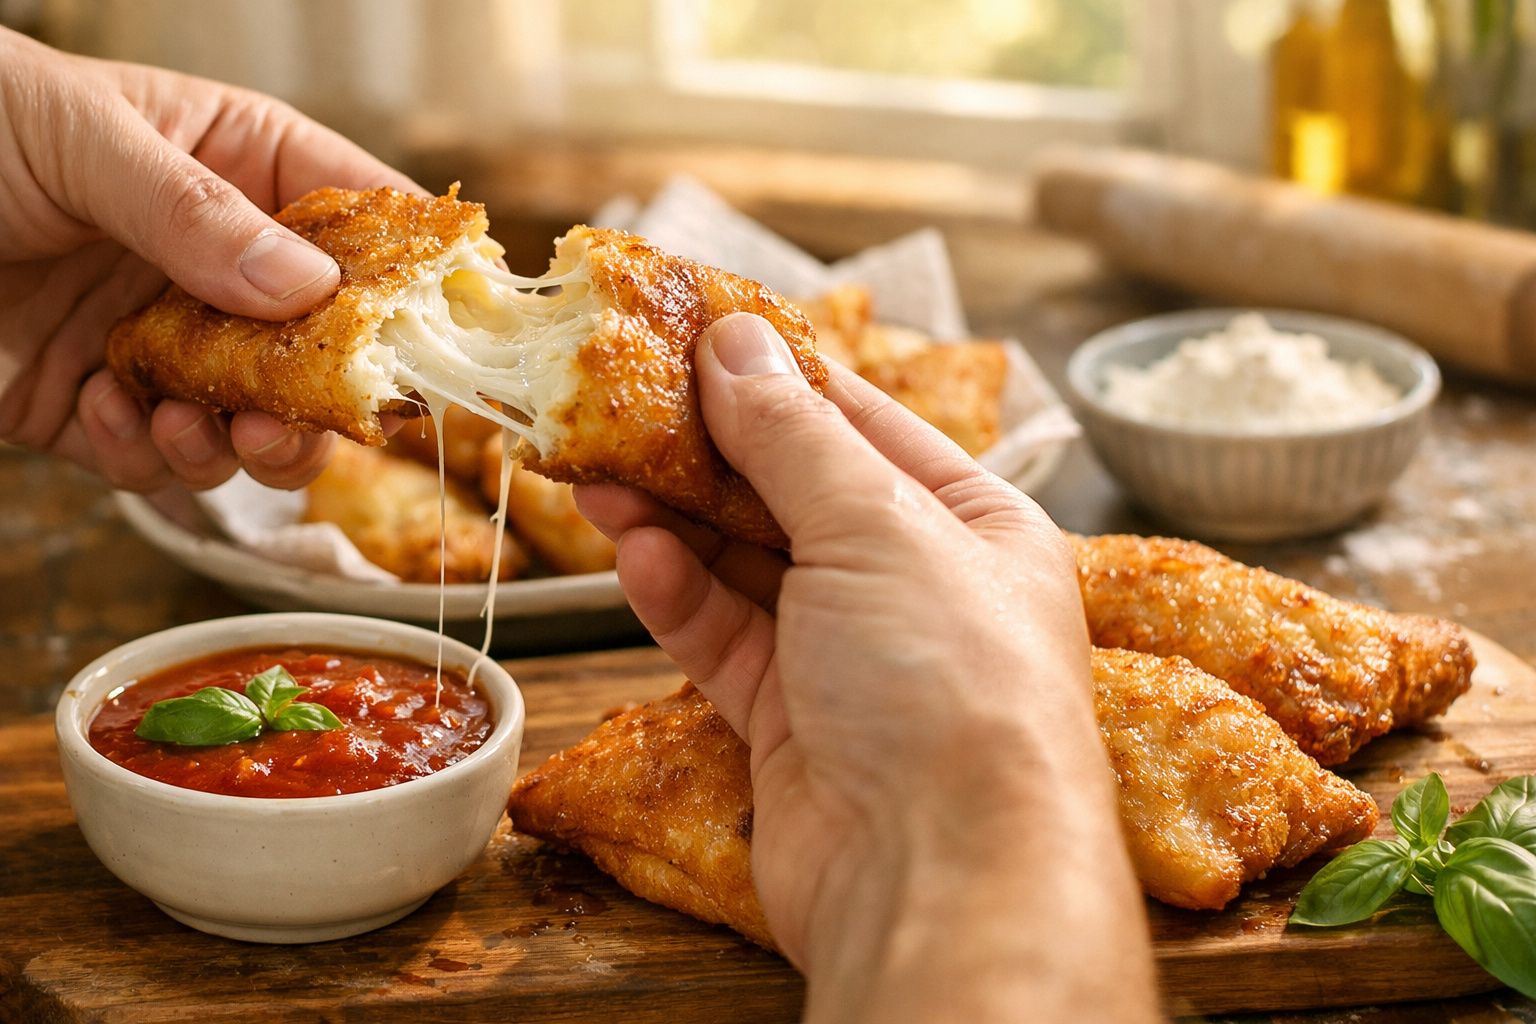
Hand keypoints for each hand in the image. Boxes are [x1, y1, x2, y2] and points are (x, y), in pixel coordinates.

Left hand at [0, 29, 417, 490]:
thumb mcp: (83, 139)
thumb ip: (195, 212)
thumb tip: (308, 290)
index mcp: (235, 169)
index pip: (357, 222)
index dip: (406, 277)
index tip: (434, 332)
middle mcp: (213, 264)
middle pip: (325, 349)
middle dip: (320, 399)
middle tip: (298, 418)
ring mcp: (161, 341)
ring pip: (257, 423)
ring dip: (238, 443)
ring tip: (197, 425)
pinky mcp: (98, 407)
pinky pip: (156, 459)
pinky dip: (141, 455)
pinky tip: (95, 405)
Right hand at [577, 315, 1157, 1022]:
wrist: (942, 875)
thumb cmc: (950, 680)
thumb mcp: (877, 525)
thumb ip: (794, 435)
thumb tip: (737, 342)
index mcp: (973, 522)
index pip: (861, 423)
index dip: (774, 376)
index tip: (689, 333)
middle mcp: (916, 584)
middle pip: (793, 494)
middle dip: (707, 451)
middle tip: (617, 403)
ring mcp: (850, 657)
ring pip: (745, 565)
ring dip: (674, 519)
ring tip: (596, 472)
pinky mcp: (789, 721)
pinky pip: (723, 636)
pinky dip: (676, 594)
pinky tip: (632, 552)